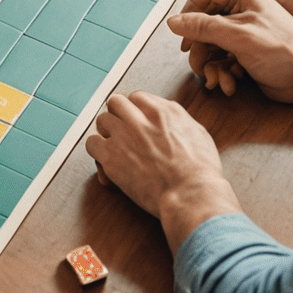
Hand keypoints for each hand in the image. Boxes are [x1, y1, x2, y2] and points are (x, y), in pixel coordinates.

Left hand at [86, 92, 239, 248]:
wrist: (192, 195)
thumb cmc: (201, 172)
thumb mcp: (198, 134)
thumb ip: (177, 120)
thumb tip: (166, 114)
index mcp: (163, 111)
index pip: (137, 97)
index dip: (135, 111)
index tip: (136, 122)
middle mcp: (141, 118)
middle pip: (115, 102)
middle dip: (118, 115)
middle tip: (122, 132)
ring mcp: (124, 135)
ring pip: (102, 120)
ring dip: (107, 133)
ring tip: (116, 148)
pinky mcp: (111, 155)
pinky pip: (91, 143)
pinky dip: (97, 151)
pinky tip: (106, 161)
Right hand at [170, 0, 292, 101]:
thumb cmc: (284, 50)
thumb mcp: (237, 35)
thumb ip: (202, 27)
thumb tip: (173, 22)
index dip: (189, 13)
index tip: (181, 34)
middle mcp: (242, 11)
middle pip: (204, 24)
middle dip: (199, 48)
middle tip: (196, 64)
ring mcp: (244, 32)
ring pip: (211, 45)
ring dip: (210, 65)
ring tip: (215, 80)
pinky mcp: (247, 52)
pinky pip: (223, 60)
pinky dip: (222, 73)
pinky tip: (228, 84)